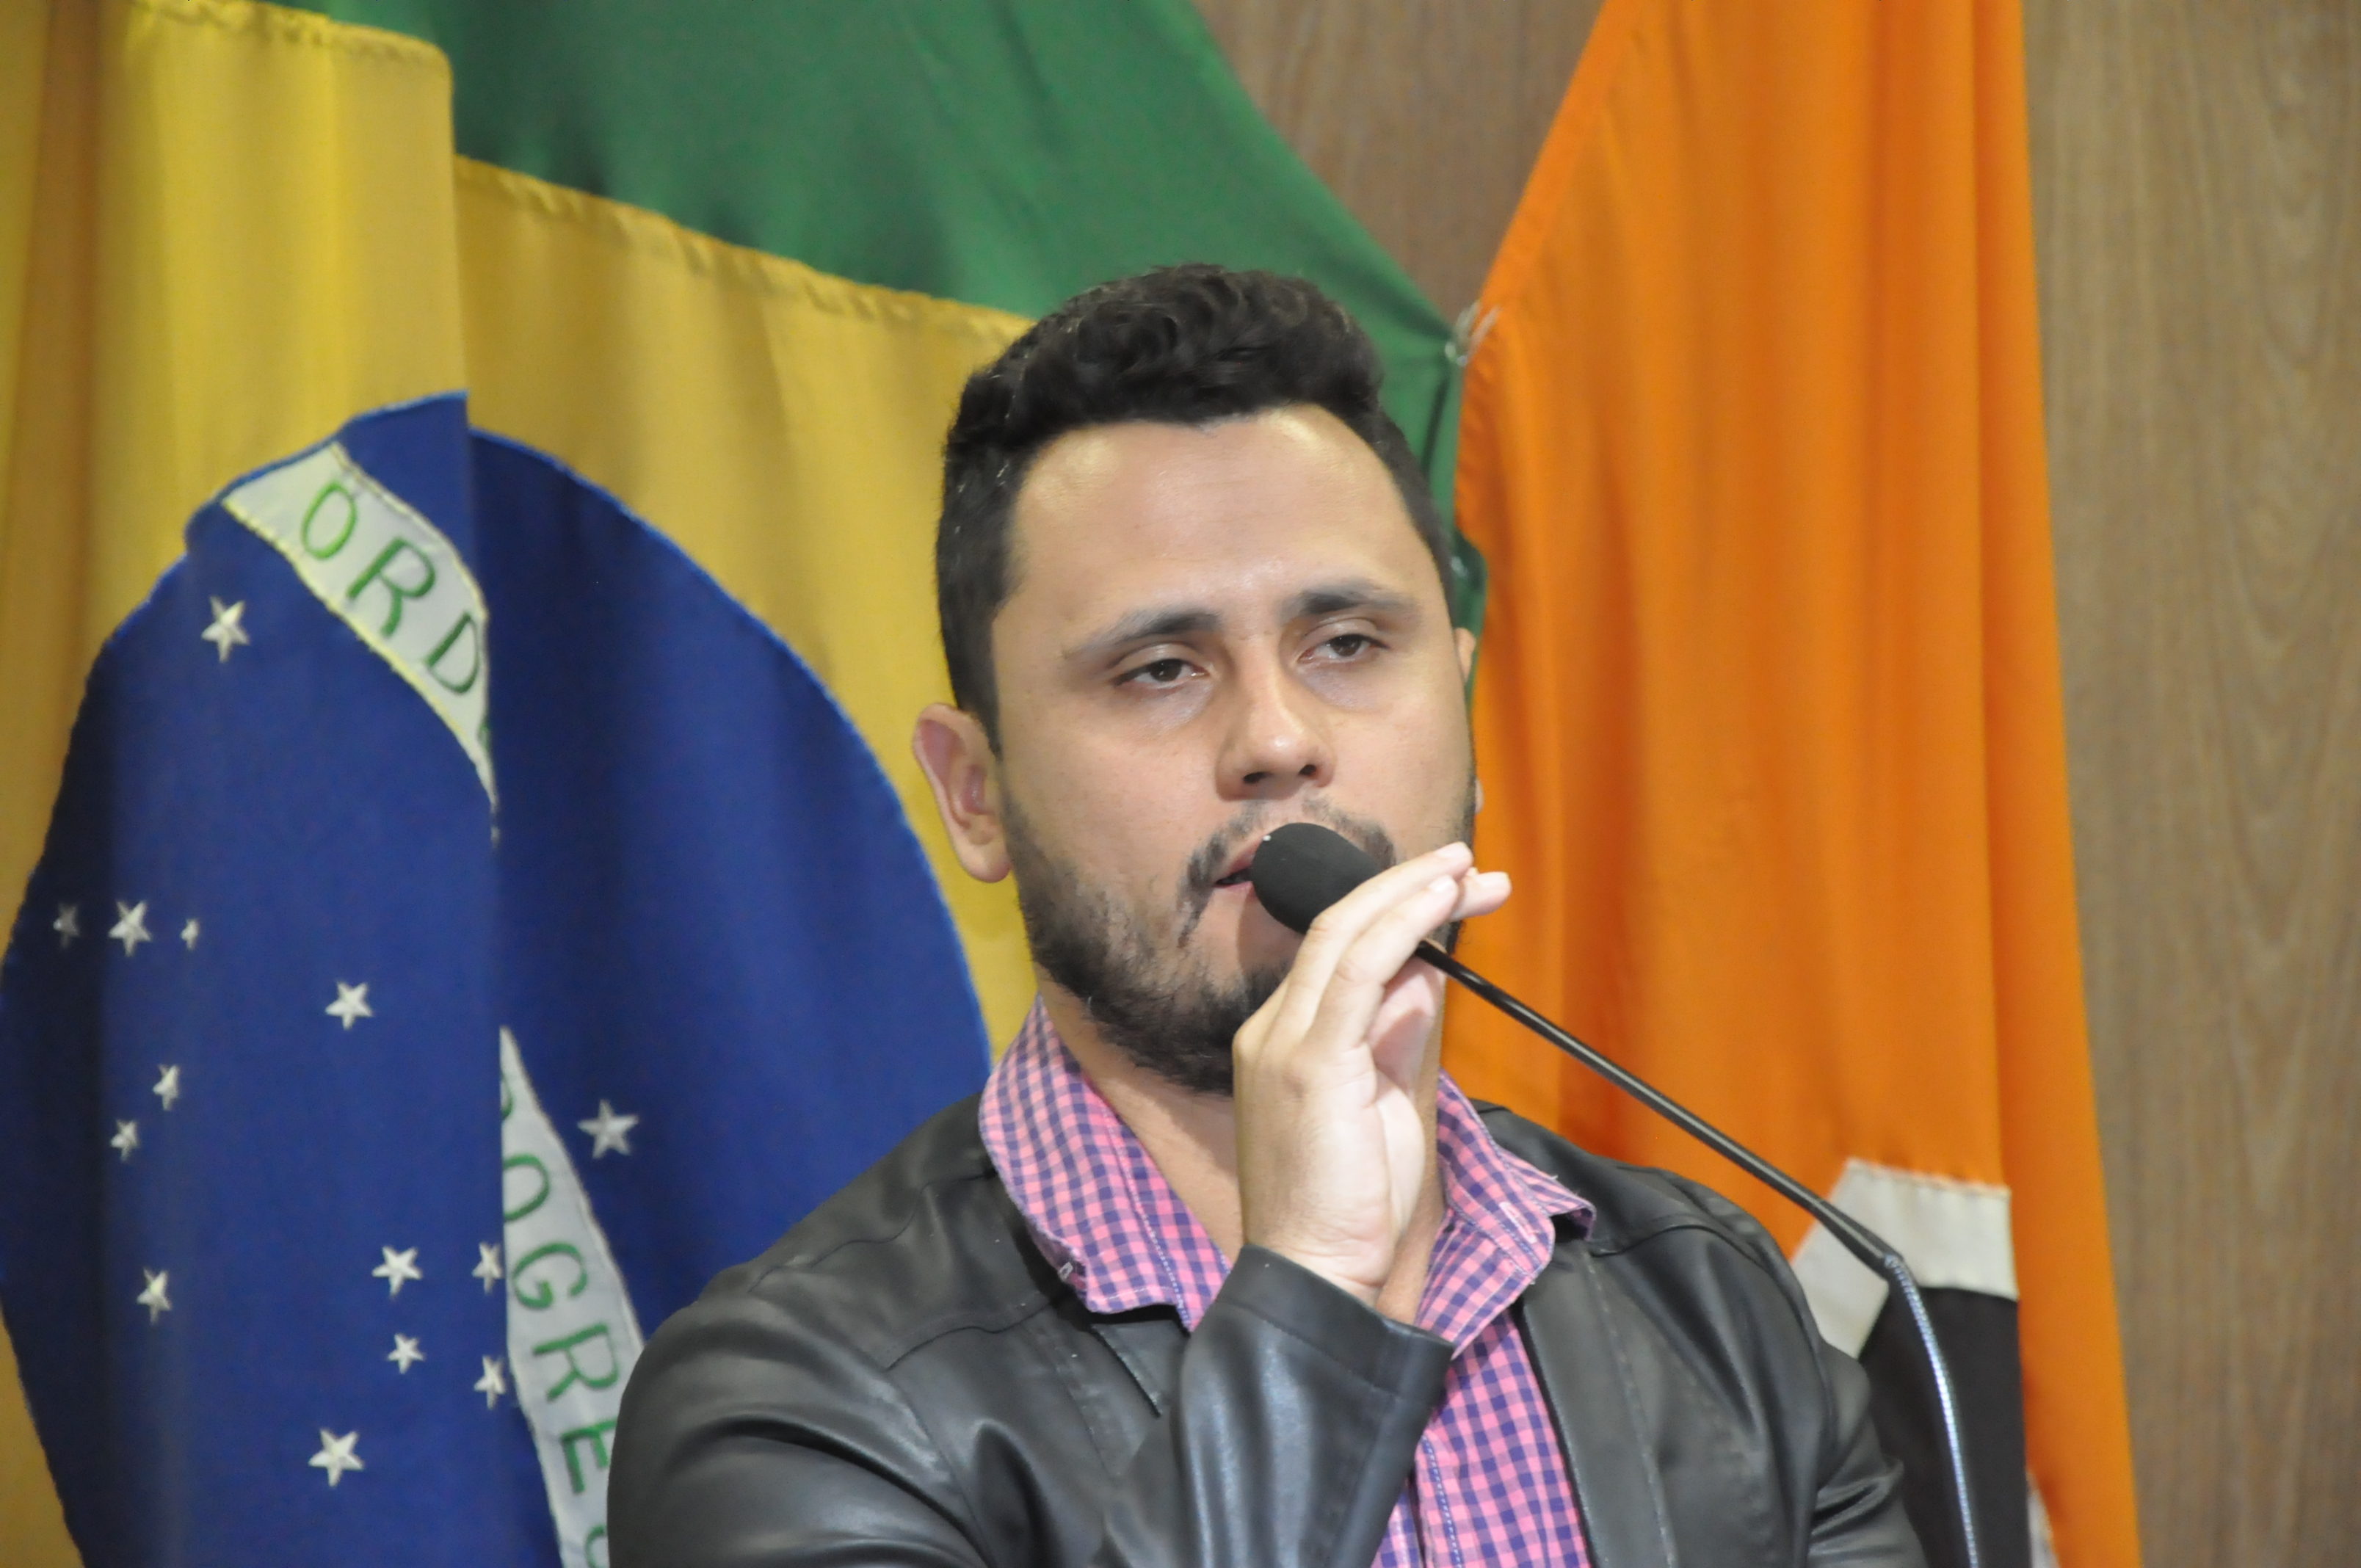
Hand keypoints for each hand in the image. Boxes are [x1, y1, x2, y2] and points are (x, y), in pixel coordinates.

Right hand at [1231, 842, 1510, 1310]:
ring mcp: (1282, 1043)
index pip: (1336, 949)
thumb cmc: (1351, 1206)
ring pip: (1342, 936)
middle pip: (1337, 927)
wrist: (1319, 1274)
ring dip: (1410, 892)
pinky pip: (1355, 972)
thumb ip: (1395, 1038)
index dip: (1396, 910)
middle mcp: (1272, 1030)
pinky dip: (1400, 926)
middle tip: (1473, 865)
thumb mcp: (1383, 1106)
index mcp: (1283, 1039)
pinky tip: (1438, 901)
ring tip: (1466, 869)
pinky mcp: (1309, 1063)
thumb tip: (1422, 977)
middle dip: (1408, 886)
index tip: (1454, 889)